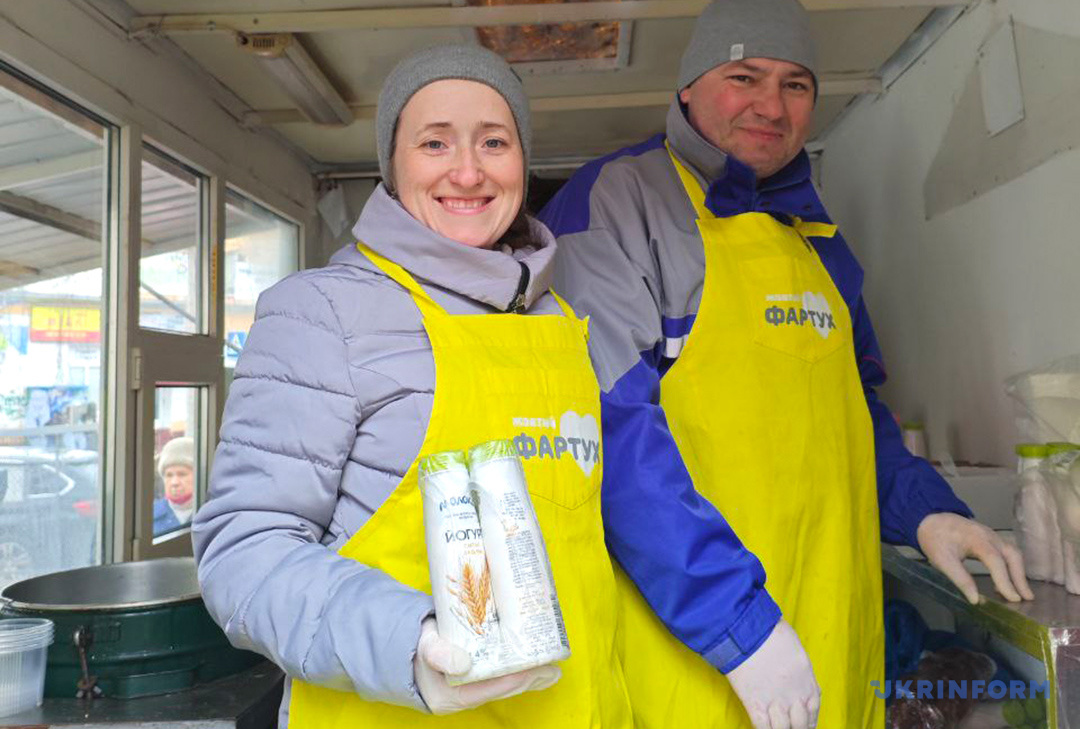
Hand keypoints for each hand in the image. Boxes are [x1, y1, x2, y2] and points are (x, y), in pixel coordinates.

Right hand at [413, 617, 560, 713]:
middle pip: (503, 688)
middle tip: (552, 668)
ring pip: (503, 686)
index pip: (494, 687)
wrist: (404, 651)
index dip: (519, 677)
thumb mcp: (426, 647)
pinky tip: (531, 668)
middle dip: (529, 678)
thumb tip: (463, 664)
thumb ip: (440, 654)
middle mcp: (464, 697)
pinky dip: (516, 673)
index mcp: (453, 694)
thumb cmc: (417, 646)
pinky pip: (498, 681)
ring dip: (527, 677)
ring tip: (549, 670)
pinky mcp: (473, 683)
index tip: (538, 668)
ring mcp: (470, 691)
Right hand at [727, 620, 819, 728]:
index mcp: (808, 684)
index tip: (804, 725)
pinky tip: (763, 728)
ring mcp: (775, 703)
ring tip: (777, 728)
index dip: (809, 723)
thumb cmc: (773, 633)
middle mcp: (795, 697)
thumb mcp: (797, 651)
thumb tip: (795, 675)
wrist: (751, 632)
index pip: (813, 713)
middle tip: (791, 727)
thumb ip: (799, 670)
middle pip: (800, 726)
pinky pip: (762, 727)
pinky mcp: (755, 704)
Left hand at [916, 512, 1034, 603]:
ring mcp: (992, 536)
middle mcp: (989, 536)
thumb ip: (960, 579)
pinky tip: (1005, 581)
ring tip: (1021, 593)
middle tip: (1026, 598)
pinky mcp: (991, 539)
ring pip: (1013, 553)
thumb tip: (975, 600)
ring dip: (1018, 573)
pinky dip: (1011, 567)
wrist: (930, 519)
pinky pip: (1006, 552)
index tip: (1013, 599)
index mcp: (977, 540)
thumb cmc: (935, 539)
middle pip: (1012, 555)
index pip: (996, 561)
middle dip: (1020, 578)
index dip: (1005, 581)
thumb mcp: (942, 561)